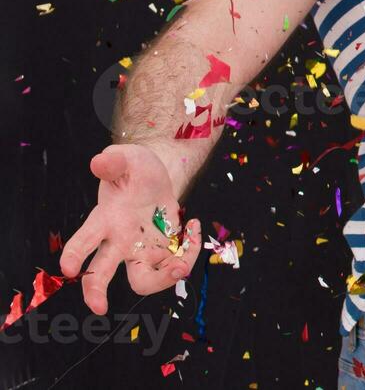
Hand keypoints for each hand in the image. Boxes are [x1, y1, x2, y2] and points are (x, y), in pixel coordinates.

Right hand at [59, 145, 201, 313]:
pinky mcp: (164, 253)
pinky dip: (191, 251)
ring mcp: (140, 252)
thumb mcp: (127, 158)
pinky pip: (177, 264)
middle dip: (96, 292)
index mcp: (104, 221)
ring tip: (181, 266)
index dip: (74, 255)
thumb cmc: (134, 170)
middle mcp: (118, 243)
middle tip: (99, 308)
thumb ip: (114, 161)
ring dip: (162, 280)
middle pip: (102, 273)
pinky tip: (194, 226)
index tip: (68, 269)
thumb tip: (99, 161)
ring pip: (143, 281)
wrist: (157, 178)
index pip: (83, 240)